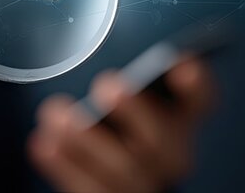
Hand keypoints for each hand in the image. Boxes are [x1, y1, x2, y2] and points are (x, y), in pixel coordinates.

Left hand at [28, 57, 213, 191]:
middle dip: (136, 113)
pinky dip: (64, 166)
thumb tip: (111, 81)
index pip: (200, 100)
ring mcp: (142, 186)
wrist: (113, 182)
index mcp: (178, 121)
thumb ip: (125, 86)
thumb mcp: (126, 103)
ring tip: (59, 116)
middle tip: (110, 86)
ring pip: (123, 171)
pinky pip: (91, 190)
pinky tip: (45, 144)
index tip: (180, 65)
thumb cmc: (114, 129)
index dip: (196, 84)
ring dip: (87, 141)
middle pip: (162, 143)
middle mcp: (168, 157)